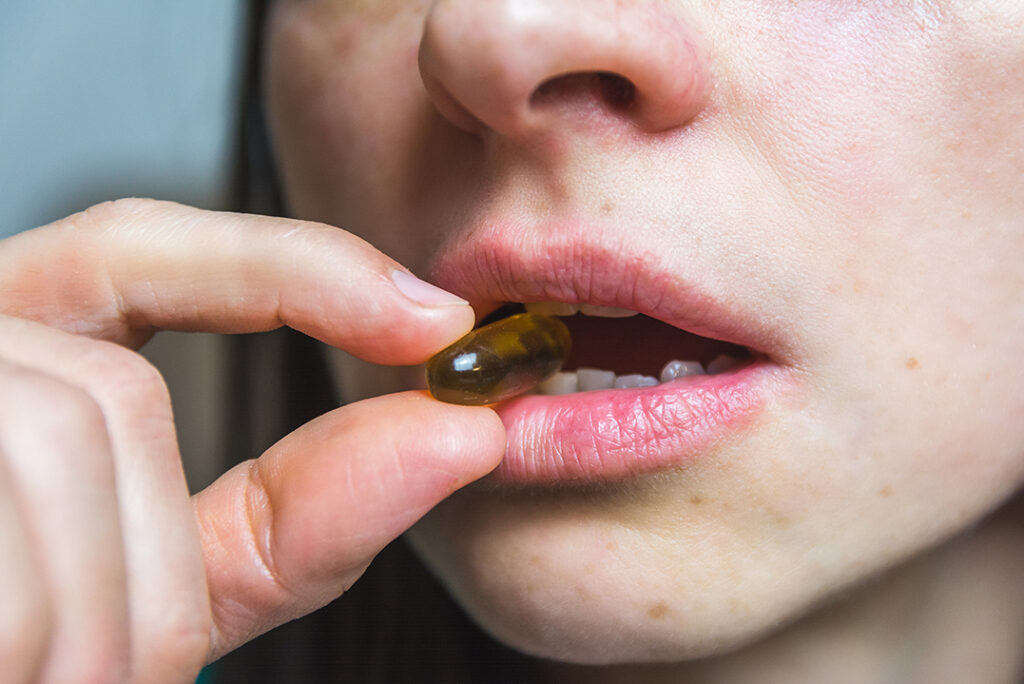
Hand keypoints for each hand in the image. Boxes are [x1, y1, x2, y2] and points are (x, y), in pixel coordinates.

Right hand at [0, 199, 504, 682]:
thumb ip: (293, 517)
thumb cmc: (37, 652)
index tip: (429, 321)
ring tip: (37, 673)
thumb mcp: (159, 595)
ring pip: (63, 451)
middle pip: (111, 395)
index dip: (292, 269)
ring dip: (93, 623)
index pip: (139, 250)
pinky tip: (19, 660)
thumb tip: (460, 437)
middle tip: (91, 670)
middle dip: (144, 565)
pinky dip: (43, 634)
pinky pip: (18, 518)